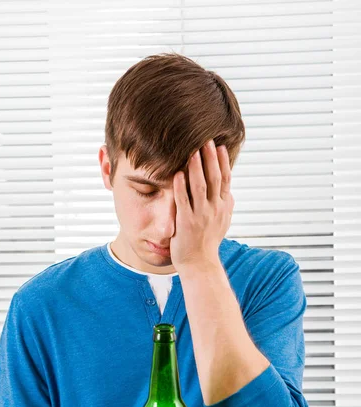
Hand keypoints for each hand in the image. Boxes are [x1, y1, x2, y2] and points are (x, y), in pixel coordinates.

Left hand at [170, 139, 233, 269]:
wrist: (200, 264)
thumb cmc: (208, 243)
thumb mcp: (222, 223)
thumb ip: (226, 206)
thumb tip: (230, 192)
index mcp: (223, 207)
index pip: (224, 179)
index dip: (222, 162)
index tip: (219, 146)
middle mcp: (214, 209)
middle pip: (214, 178)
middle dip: (210, 158)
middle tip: (206, 140)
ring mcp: (201, 216)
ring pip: (200, 186)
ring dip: (196, 168)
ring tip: (193, 152)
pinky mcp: (186, 222)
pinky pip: (183, 201)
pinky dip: (181, 186)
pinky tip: (177, 174)